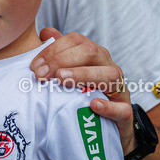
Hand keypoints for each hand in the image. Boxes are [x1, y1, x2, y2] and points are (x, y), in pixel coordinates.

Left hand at [32, 28, 135, 153]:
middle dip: (64, 60)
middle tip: (42, 74)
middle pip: (92, 52)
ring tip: (62, 80)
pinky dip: (108, 106)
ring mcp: (119, 90)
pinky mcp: (124, 113)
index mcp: (95, 56)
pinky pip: (122, 108)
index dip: (54, 49)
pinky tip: (93, 104)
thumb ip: (58, 52)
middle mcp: (108, 67)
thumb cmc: (84, 95)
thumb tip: (46, 32)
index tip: (35, 65)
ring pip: (109, 76)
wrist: (107, 128)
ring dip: (84, 75)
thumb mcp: (70, 73)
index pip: (77, 41)